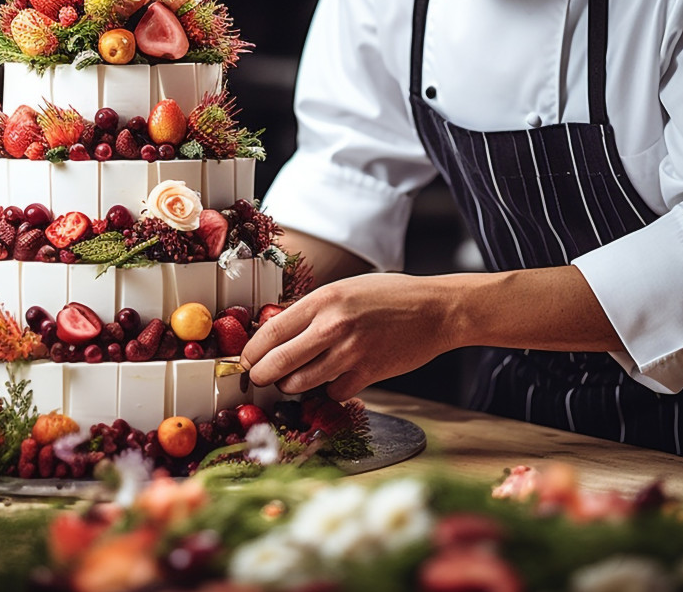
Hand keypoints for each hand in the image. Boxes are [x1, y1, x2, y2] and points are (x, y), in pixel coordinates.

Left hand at [239, 272, 454, 399]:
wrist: (436, 310)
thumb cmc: (391, 296)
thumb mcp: (345, 289)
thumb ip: (313, 309)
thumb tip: (278, 331)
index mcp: (324, 300)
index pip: (271, 332)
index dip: (252, 351)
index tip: (246, 360)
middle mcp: (333, 327)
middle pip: (278, 362)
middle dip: (262, 375)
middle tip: (259, 377)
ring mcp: (350, 353)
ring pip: (300, 383)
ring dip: (292, 385)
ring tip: (295, 378)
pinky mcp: (368, 375)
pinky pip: (333, 393)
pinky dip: (330, 390)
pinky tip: (337, 377)